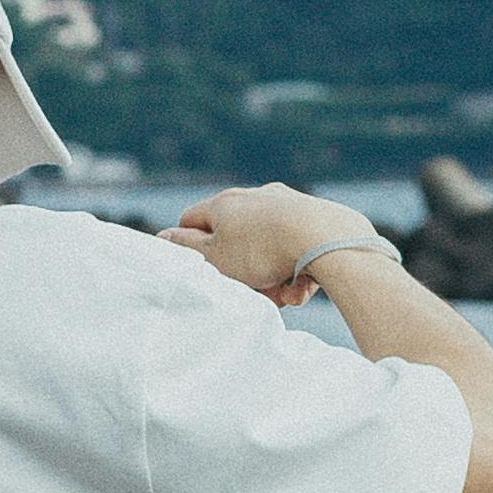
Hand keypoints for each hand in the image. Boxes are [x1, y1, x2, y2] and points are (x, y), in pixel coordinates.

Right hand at [169, 182, 382, 305]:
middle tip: (250, 291)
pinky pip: (297, 249)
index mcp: (224, 202)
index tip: (202, 269)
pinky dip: (297, 270)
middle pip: (235, 239)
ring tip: (283, 295)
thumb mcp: (216, 256)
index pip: (192, 220)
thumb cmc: (264, 250)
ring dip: (271, 276)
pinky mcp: (316, 217)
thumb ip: (188, 248)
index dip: (191, 246)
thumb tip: (164, 237)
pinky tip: (303, 287)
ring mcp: (288, 204)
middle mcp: (255, 197)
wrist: (328, 240)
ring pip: (268, 248)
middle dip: (240, 270)